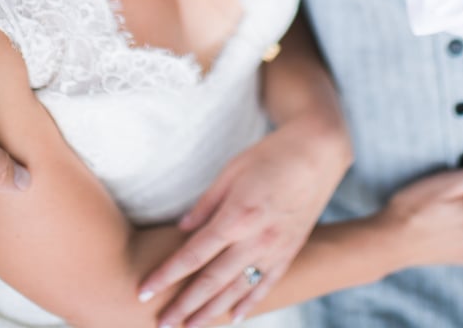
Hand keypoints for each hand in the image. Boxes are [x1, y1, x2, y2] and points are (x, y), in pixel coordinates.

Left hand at [139, 123, 344, 326]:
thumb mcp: (232, 170)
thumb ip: (206, 203)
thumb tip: (182, 230)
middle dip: (184, 305)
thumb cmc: (271, 154)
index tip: (144, 290)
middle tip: (161, 323)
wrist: (318, 152)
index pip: (194, 254)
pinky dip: (249, 304)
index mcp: (236, 215)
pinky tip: (234, 319)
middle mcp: (256, 239)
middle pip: (212, 281)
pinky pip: (266, 285)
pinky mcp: (290, 251)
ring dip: (211, 312)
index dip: (167, 275)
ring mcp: (275, 249)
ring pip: (237, 290)